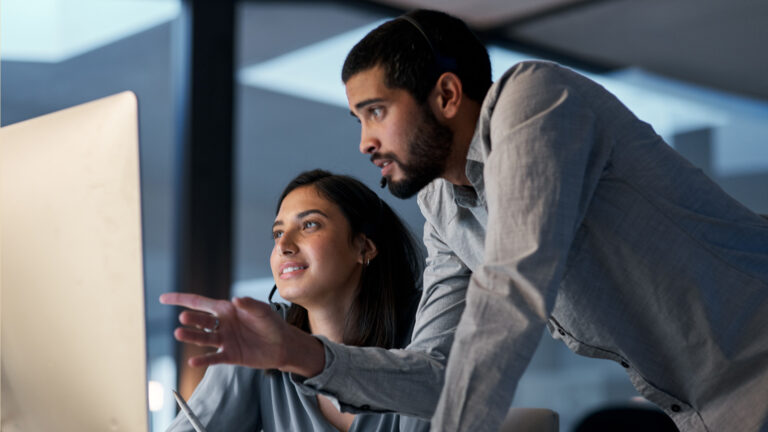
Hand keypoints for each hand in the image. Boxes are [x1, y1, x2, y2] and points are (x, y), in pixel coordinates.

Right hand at [159, 293, 323, 374]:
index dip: (181, 300)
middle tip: (184, 319)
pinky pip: (213, 358)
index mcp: (226, 309)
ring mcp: (224, 340)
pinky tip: (193, 361)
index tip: (163, 299)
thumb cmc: (271, 323)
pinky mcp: (229, 355)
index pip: (199, 303)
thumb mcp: (262, 311)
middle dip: (191, 319)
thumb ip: (249, 305)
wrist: (283, 345)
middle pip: (200, 321)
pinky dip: (203, 360)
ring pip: (203, 338)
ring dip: (192, 337)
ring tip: (180, 334)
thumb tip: (236, 299)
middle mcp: (221, 324)